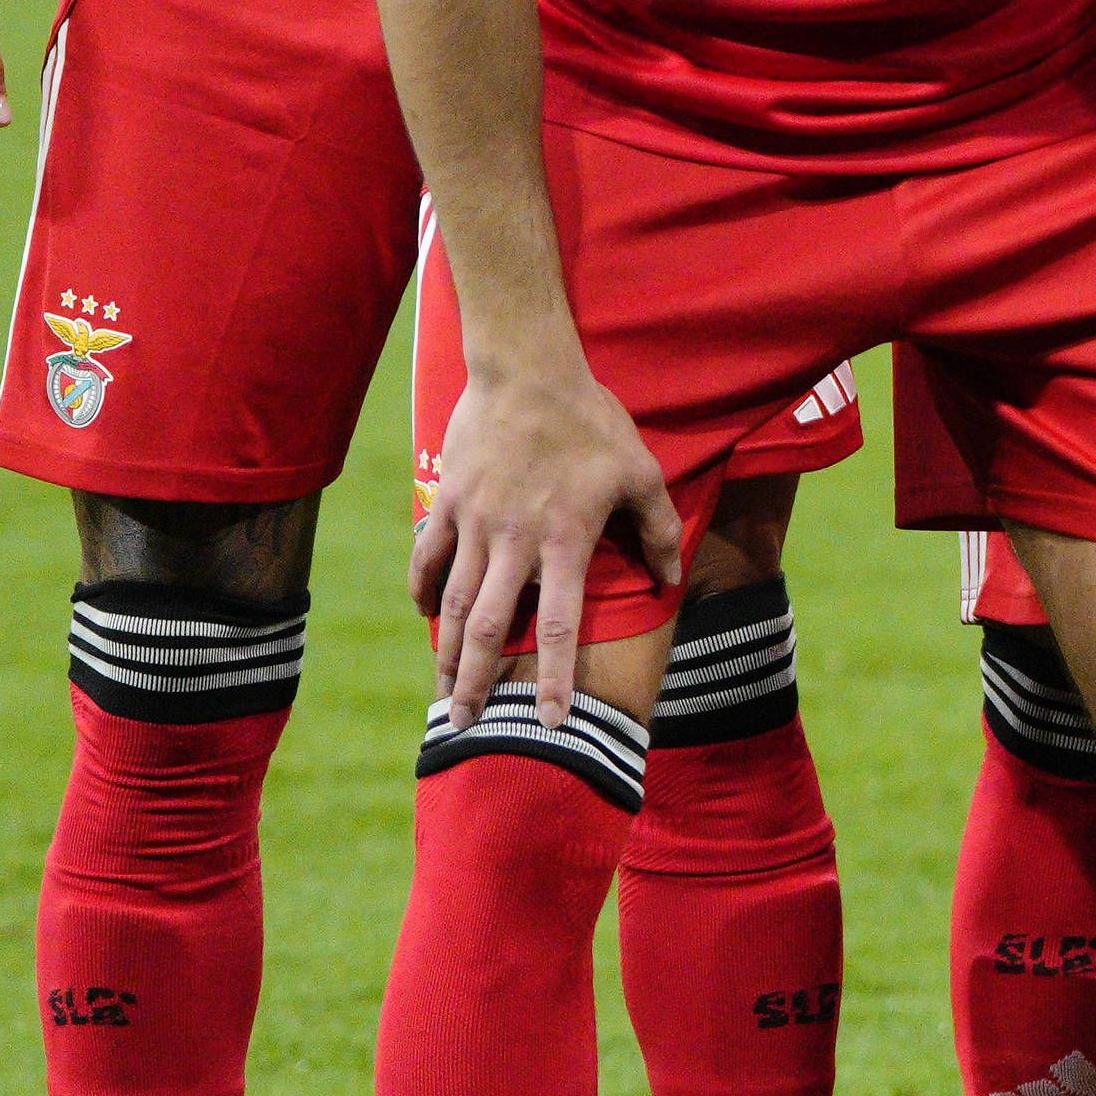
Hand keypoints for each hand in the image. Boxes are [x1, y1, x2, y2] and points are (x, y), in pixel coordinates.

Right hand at [409, 353, 680, 722]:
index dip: (557, 677)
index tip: (552, 722)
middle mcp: (515, 542)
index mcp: (565, 540)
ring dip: (448, 649)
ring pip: (454, 602)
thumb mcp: (641, 471)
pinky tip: (427, 616)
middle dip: (478, 680)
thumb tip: (671, 577)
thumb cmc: (591, 422)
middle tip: (466, 723)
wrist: (527, 371)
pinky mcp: (448, 502)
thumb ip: (659, 529)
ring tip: (444, 688)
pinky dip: (424, 590)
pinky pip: (428, 557)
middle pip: (492, 627)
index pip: (563, 626)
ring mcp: (475, 523)